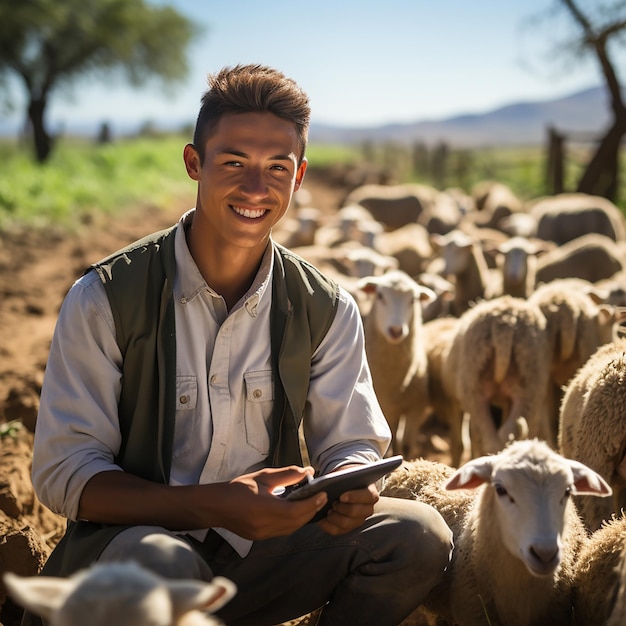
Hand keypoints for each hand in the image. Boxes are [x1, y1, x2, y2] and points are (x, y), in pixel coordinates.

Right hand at [211, 466, 327, 539]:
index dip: (312, 503)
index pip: (297, 510)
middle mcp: (266, 526)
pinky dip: (293, 523)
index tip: (323, 494)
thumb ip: (287, 475)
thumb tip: (307, 471)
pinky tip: (296, 513)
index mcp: (266, 509)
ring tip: (311, 504)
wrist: (216, 505)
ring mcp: (263, 534)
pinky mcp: (260, 537)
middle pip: (297, 522)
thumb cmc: (238, 488)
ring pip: (291, 529)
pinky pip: (283, 532)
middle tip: (321, 498)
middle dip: (311, 511)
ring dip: (303, 518)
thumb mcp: (263, 477)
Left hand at [316, 482, 379, 535]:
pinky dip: (327, 525)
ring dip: (334, 517)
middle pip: (356, 512)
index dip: (354, 497)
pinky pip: (337, 530)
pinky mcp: (347, 528)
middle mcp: (367, 509)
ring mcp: (358, 520)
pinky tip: (321, 518)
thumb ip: (343, 477)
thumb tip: (330, 483)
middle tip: (332, 503)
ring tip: (328, 509)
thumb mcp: (346, 475)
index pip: (368, 497)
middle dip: (342, 508)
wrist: (343, 487)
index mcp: (370, 494)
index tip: (341, 496)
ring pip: (346, 523)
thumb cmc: (345, 480)